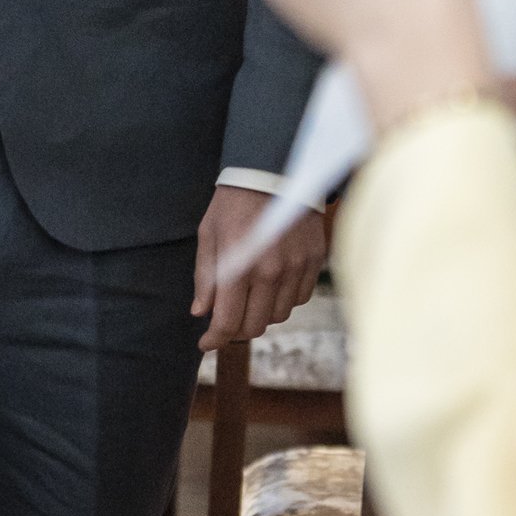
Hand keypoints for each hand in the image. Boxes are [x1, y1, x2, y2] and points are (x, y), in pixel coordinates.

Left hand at [193, 185, 327, 349]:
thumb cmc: (232, 203)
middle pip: (255, 326)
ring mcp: (297, 267)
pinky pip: (300, 297)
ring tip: (248, 298)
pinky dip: (283, 299)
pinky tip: (271, 285)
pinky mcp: (314, 260)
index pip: (228, 322)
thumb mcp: (208, 236)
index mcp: (240, 267)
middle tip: (225, 319)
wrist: (272, 171)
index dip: (215, 340)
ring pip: (279, 316)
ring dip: (261, 314)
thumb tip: (200, 312)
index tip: (206, 343)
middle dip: (236, 330)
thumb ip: (205, 278)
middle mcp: (272, 273)